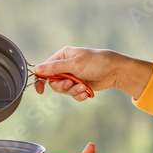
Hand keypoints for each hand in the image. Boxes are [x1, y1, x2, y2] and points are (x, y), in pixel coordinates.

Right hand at [33, 48, 152, 100]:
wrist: (115, 71)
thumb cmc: (96, 62)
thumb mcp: (74, 64)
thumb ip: (54, 68)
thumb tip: (36, 69)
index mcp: (62, 57)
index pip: (45, 69)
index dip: (41, 79)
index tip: (40, 90)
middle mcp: (66, 66)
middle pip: (54, 82)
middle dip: (63, 86)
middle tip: (72, 84)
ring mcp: (73, 76)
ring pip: (64, 90)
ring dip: (73, 91)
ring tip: (83, 87)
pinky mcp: (80, 84)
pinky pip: (73, 94)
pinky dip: (79, 95)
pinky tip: (86, 92)